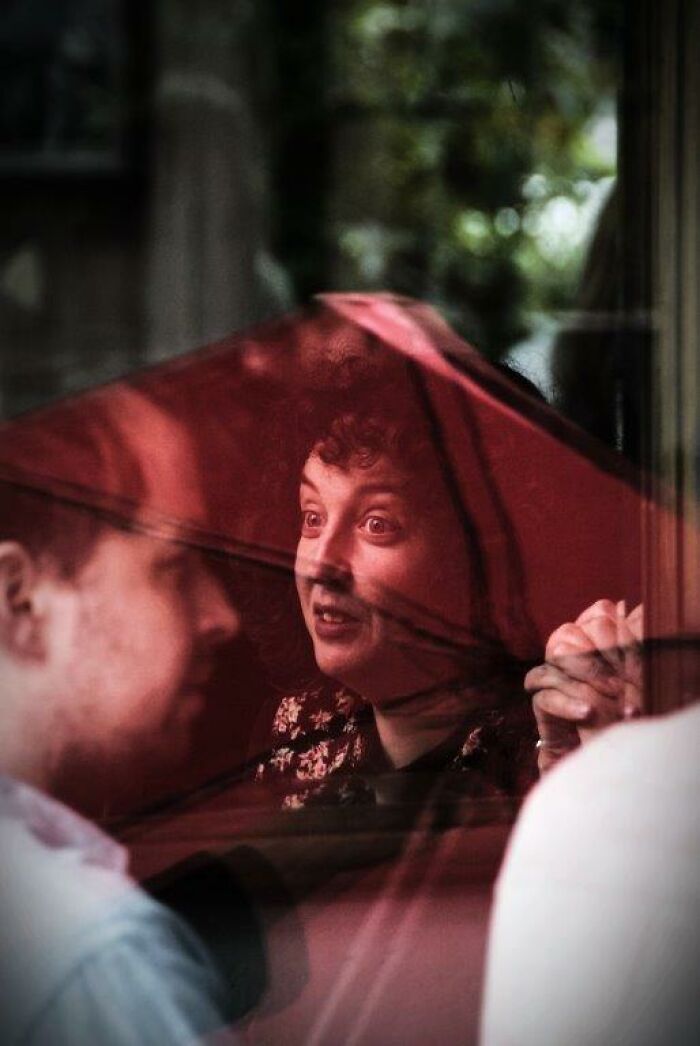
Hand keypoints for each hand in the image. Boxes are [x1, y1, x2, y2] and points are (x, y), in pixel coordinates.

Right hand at [526, 599, 642, 773]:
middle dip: (594, 658)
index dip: (611, 632)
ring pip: (553, 660)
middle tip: (619, 684)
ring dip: (583, 678)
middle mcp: (571, 653)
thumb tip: (628, 609)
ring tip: (609, 696)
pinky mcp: (542, 706)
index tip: (631, 657)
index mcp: (597, 638)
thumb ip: (633, 649)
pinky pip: (544, 696)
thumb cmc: (629, 712)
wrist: (608, 753)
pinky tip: (587, 713)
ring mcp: (553, 678)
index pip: (597, 614)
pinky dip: (566, 703)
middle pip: (568, 634)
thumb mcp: (638, 681)